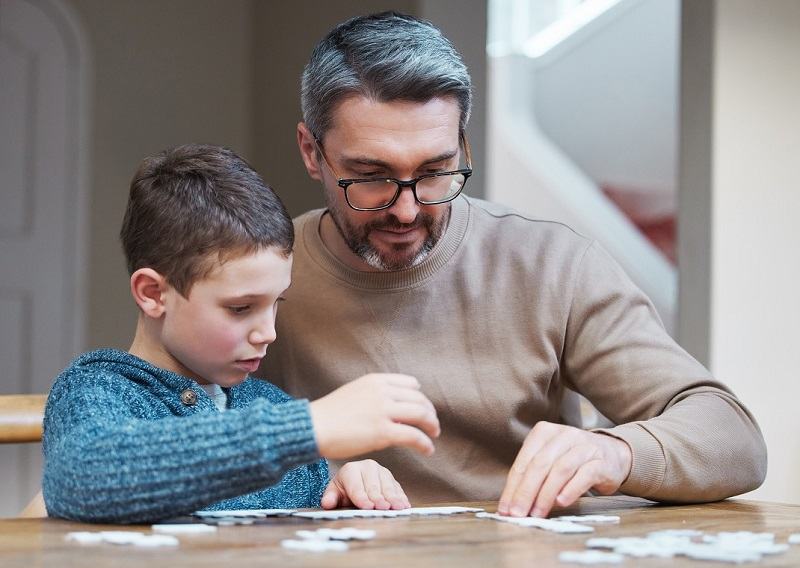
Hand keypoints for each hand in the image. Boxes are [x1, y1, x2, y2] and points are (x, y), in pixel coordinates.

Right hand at [309, 373, 439, 459]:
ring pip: (421, 415)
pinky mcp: (383, 432)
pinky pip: (414, 436)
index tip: (423, 407)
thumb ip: (374, 396)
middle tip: (433, 424)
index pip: (410, 384)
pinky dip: (425, 443)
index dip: (420, 397)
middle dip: (430, 412)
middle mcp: (382, 392)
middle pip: (419, 399)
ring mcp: (383, 411)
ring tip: (433, 435)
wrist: (313, 427)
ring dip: (431, 426)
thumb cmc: (329, 415)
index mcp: (375, 381)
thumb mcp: (354, 393)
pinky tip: (427, 450)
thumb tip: (390, 406)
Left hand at [321, 459, 410, 509]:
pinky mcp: (391, 478)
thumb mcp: (333, 492)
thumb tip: (327, 503)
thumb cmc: (343, 489)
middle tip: (383, 507)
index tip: (367, 506)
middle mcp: (368, 467)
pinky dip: (401, 496)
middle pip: (374, 485)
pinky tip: (404, 505)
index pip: (356, 486)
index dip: (361, 497)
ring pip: (388, 485)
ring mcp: (381, 471)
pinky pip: (397, 487)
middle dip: (378, 497)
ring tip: (397, 507)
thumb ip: (330, 498)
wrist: (353, 483)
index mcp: (351, 470)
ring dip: (393, 497)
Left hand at [498, 421, 631, 517]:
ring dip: (546, 495)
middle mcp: (563, 435)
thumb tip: (513, 504)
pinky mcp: (601, 461)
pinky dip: (571, 490)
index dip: (512, 487)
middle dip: (526, 492)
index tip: (505, 509)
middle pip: (539, 465)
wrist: (614, 454)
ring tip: (537, 513)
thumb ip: (533, 478)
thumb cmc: (574, 461)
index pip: (524, 462)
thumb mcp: (550, 462)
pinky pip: (584, 475)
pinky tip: (561, 503)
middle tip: (518, 513)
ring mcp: (583, 446)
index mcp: (544, 432)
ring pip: (560, 470)